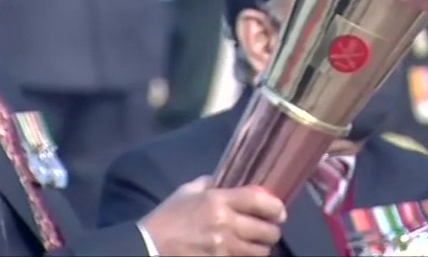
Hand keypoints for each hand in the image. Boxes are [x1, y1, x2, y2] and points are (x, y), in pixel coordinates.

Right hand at [140, 176, 285, 255]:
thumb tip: (224, 178)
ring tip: (258, 244)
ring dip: (262, 248)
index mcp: (218, 201)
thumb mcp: (186, 192)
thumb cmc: (167, 217)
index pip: (259, 200)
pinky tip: (243, 253)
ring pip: (260, 252)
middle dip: (272, 231)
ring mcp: (222, 248)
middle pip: (266, 230)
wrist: (148, 246)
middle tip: (270, 229)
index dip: (276, 206)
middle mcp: (225, 224)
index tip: (280, 210)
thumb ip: (209, 183)